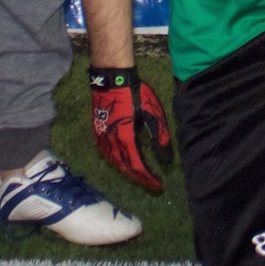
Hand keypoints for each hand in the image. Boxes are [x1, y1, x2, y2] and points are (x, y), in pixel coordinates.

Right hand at [89, 67, 173, 191]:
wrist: (111, 81)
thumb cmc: (134, 94)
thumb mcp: (152, 113)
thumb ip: (160, 137)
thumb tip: (167, 160)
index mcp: (126, 139)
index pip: (138, 166)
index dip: (148, 178)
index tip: (158, 185)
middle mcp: (111, 143)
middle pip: (125, 168)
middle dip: (139, 177)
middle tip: (151, 183)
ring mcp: (101, 138)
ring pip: (115, 162)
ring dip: (128, 171)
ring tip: (140, 175)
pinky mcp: (97, 133)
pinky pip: (107, 154)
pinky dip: (117, 162)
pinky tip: (123, 162)